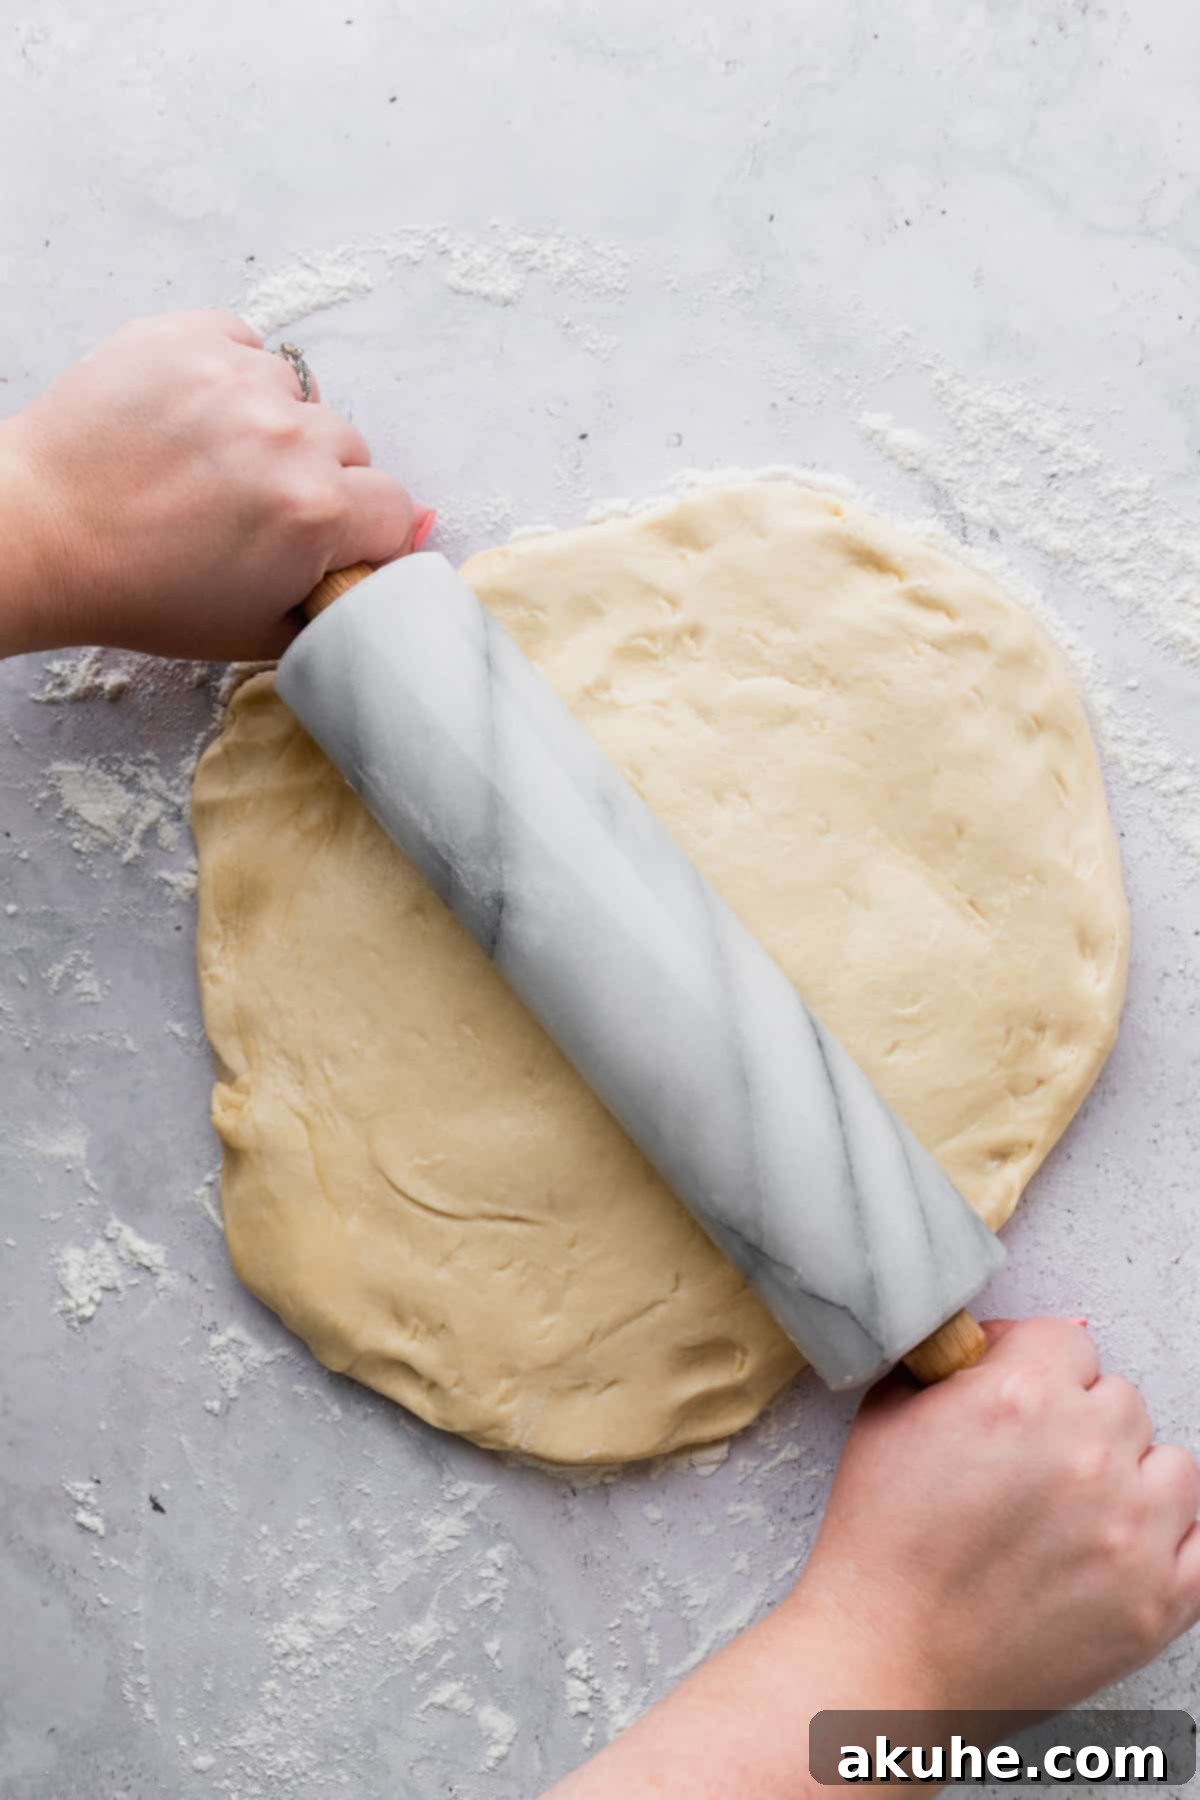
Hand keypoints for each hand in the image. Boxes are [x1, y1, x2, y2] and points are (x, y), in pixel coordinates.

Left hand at [0, 310, 430, 659]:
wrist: (40, 532)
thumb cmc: (141, 591)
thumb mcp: (258, 629)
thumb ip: (345, 595)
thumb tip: (414, 535)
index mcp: (315, 512)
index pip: (396, 508)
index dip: (365, 533)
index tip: (328, 543)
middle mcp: (289, 436)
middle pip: (352, 450)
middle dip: (322, 481)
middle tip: (258, 511)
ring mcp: (239, 378)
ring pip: (301, 400)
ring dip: (276, 428)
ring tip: (218, 464)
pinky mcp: (191, 338)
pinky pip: (249, 350)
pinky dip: (233, 381)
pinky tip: (195, 422)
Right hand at [794, 1318, 1199, 1710]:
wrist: (887, 1655)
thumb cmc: (880, 1541)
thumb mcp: (889, 1414)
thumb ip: (954, 1361)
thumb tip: (1009, 1343)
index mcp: (1020, 1396)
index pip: (1067, 1342)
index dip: (1033, 1369)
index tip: (1015, 1400)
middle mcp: (1086, 1452)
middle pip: (1120, 1399)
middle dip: (1079, 1422)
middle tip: (1032, 1466)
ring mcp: (1132, 1530)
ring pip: (1172, 1464)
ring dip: (1131, 1478)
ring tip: (1078, 1512)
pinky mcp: (1158, 1601)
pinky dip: (1169, 1543)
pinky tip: (1119, 1550)